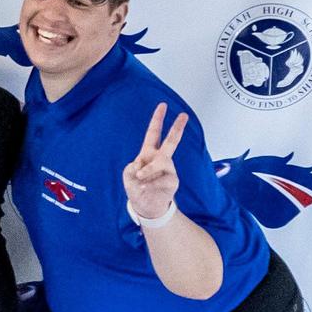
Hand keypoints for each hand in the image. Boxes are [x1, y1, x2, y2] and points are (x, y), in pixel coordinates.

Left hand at [122, 103, 188, 219]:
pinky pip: (160, 180)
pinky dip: (149, 185)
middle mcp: (161, 158)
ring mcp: (168, 169)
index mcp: (148, 153)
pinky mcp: (172, 181)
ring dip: (148, 169)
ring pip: (162, 162)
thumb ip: (133, 168)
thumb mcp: (128, 175)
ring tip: (140, 177)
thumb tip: (145, 168)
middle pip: (171, 141)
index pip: (153, 133)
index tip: (163, 105)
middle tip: (184, 115)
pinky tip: (144, 188)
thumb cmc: (136, 186)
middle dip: (177, 128)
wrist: (146, 205)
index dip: (157, 120)